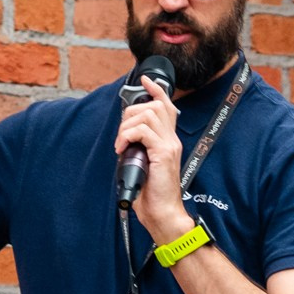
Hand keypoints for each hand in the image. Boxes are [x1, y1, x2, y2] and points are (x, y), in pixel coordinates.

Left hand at [113, 76, 190, 241]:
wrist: (162, 214)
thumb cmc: (151, 195)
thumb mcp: (142, 165)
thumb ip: (138, 149)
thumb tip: (123, 139)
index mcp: (169, 141)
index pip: (167, 106)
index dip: (156, 90)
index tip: (145, 79)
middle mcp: (172, 139)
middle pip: (155, 106)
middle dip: (131, 113)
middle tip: (121, 135)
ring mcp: (169, 145)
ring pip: (147, 115)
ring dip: (127, 126)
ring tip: (121, 144)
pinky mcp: (163, 153)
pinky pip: (143, 131)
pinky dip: (128, 136)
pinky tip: (123, 148)